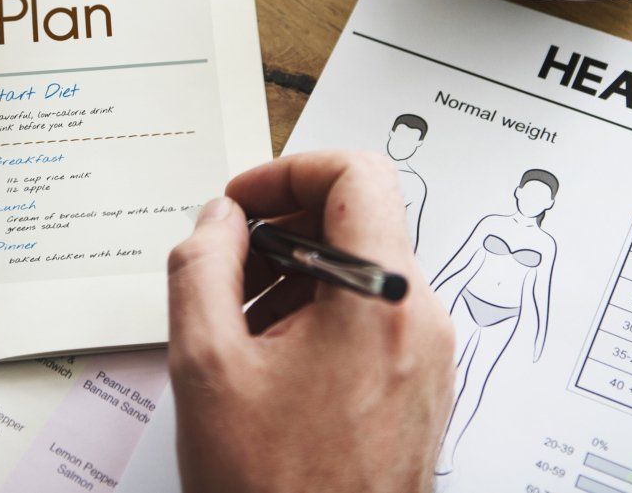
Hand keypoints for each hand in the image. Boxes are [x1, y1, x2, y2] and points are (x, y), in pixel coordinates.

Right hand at [168, 152, 455, 492]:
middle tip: (224, 267)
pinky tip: (269, 363)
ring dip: (296, 276)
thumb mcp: (206, 364)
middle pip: (359, 220)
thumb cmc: (274, 488)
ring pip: (363, 272)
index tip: (241, 203)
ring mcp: (430, 358)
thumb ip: (201, 267)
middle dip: (281, 230)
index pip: (357, 173)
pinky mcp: (422, 390)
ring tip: (238, 327)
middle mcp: (421, 320)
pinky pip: (375, 320)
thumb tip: (217, 219)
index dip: (288, 170)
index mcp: (380, 299)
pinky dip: (320, 317)